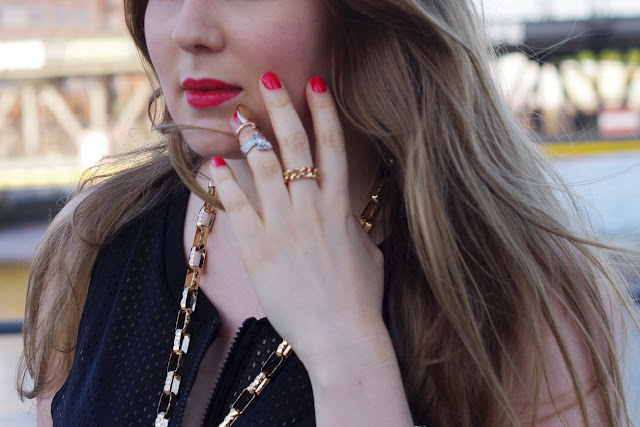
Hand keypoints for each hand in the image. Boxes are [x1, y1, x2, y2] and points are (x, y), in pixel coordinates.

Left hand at [208, 73, 387, 366]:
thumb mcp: (370, 254)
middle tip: (269, 80)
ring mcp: (284, 226)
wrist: (342, 337)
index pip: (332, 146)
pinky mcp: (259, 248)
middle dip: (283, 107)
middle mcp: (312, 208)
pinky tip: (216, 164)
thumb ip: (359, 228)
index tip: (315, 84)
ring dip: (250, 136)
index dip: (324, 111)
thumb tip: (356, 217)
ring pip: (264, 167)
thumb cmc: (359, 299)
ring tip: (237, 114)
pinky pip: (239, 205)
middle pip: (296, 145)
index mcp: (340, 207)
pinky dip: (226, 182)